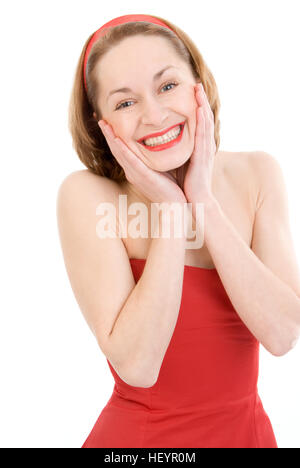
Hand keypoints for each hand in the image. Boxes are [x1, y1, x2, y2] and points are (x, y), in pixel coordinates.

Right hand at [98, 120, 186, 204]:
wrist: (175, 206)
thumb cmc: (170, 189)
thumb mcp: (160, 169)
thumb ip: (156, 159)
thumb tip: (158, 144)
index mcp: (135, 170)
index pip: (120, 150)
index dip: (112, 136)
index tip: (106, 122)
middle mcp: (131, 172)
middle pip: (116, 149)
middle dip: (107, 133)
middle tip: (99, 118)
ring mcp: (135, 174)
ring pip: (119, 152)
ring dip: (110, 137)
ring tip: (103, 124)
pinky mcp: (143, 176)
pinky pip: (131, 161)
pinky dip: (122, 149)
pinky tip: (116, 139)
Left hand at [182, 83, 216, 202]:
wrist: (191, 202)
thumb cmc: (182, 186)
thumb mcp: (176, 164)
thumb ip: (171, 152)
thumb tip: (156, 143)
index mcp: (196, 148)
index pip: (197, 123)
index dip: (195, 107)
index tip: (190, 92)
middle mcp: (202, 147)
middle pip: (203, 118)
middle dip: (200, 101)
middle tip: (197, 84)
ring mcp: (204, 151)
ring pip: (205, 123)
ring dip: (203, 105)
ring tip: (199, 89)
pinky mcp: (203, 157)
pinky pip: (203, 136)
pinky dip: (203, 122)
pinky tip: (201, 110)